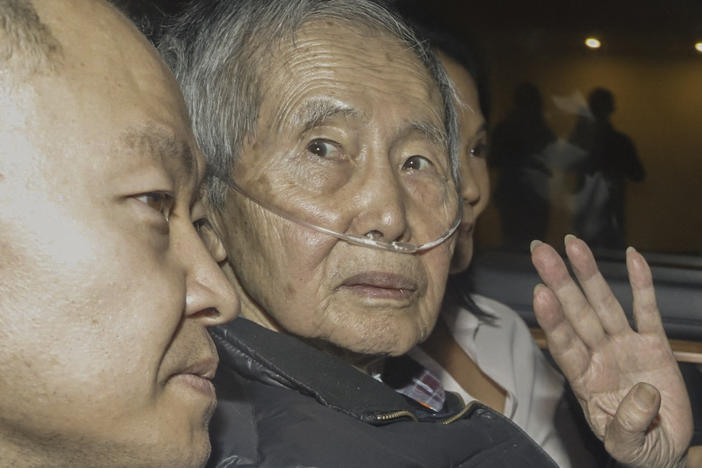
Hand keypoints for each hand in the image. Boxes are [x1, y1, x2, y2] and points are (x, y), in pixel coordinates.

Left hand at [530, 235, 691, 467]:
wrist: (663, 447)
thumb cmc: (637, 446)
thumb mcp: (627, 447)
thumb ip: (627, 427)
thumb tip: (643, 394)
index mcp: (585, 380)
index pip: (563, 344)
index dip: (552, 319)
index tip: (539, 293)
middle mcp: (599, 356)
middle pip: (576, 314)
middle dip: (559, 281)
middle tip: (540, 251)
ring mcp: (625, 347)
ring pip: (604, 303)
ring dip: (589, 273)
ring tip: (572, 244)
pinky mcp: (653, 345)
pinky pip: (647, 310)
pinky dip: (641, 283)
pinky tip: (632, 257)